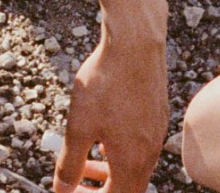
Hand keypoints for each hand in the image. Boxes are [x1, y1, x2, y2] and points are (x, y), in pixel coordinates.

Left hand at [54, 0, 167, 191]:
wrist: (135, 42)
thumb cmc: (107, 82)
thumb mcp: (79, 126)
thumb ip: (70, 162)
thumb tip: (62, 187)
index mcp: (132, 161)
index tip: (70, 191)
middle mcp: (150, 151)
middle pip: (127, 186)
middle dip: (100, 188)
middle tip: (76, 181)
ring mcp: (157, 132)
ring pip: (133, 165)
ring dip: (109, 169)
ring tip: (87, 158)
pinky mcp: (157, 114)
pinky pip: (139, 145)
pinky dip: (120, 150)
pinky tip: (103, 133)